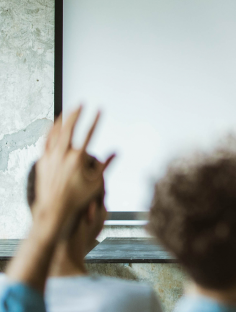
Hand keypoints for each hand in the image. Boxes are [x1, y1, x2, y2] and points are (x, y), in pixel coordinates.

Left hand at [33, 107, 114, 232]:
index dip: (96, 120)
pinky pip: (46, 140)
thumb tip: (116, 152)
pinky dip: (50, 131)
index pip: (89, 134)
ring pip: (55, 132)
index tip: (100, 110)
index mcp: (78, 159)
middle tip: (82, 103)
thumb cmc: (77, 198)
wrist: (55, 209)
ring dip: (62, 119)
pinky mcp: (43, 160)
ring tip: (68, 111)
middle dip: (77, 113)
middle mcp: (62, 155)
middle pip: (70, 128)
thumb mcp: (96, 183)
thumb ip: (106, 165)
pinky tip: (53, 126)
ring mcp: (51, 156)